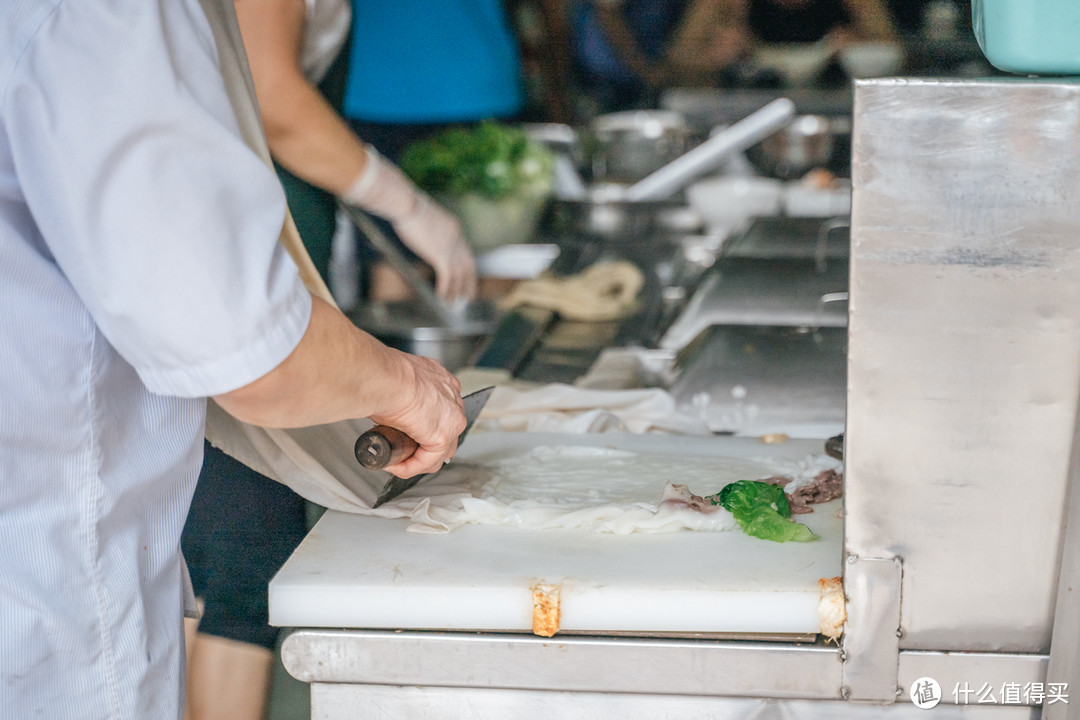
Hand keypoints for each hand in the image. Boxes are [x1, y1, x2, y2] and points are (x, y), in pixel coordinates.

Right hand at [367, 349, 465, 478]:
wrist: (385, 378)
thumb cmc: (384, 375)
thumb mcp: (396, 382)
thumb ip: (398, 395)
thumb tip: (386, 409)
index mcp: (442, 381)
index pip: (441, 411)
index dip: (424, 427)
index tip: (405, 433)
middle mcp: (452, 398)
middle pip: (446, 432)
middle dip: (424, 446)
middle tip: (401, 450)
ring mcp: (452, 418)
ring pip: (440, 450)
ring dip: (418, 460)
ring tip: (397, 460)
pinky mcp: (443, 436)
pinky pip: (428, 461)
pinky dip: (410, 467)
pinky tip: (395, 465)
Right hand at [392, 195, 476, 299]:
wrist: (406, 204)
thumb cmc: (407, 207)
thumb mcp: (423, 220)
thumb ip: (428, 231)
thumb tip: (423, 237)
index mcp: (454, 228)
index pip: (464, 251)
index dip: (465, 267)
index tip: (464, 277)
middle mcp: (457, 238)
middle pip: (469, 264)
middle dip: (469, 282)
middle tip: (468, 296)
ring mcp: (450, 247)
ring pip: (460, 274)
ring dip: (457, 290)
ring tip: (454, 303)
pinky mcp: (440, 254)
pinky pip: (447, 277)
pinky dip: (445, 289)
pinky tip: (441, 298)